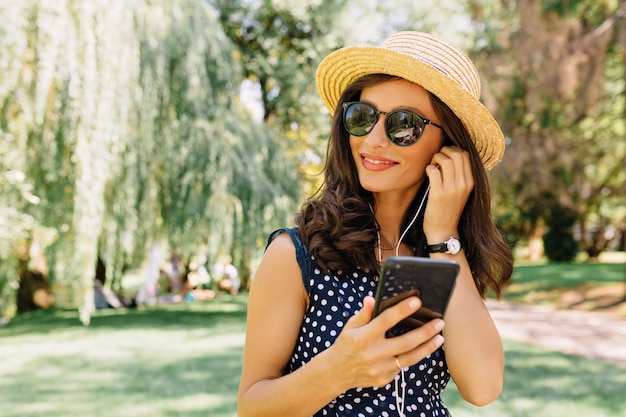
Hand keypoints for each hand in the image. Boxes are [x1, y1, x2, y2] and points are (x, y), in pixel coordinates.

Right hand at [327, 296, 444, 390]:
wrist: (336, 373)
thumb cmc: (346, 344)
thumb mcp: (350, 326)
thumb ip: (364, 313)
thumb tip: (372, 299)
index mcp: (363, 337)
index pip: (386, 320)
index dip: (402, 310)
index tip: (417, 301)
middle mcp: (373, 353)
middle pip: (405, 342)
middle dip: (425, 332)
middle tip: (440, 322)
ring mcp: (380, 368)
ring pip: (410, 358)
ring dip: (428, 347)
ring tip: (440, 337)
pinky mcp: (385, 379)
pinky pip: (403, 366)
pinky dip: (414, 356)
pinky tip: (423, 349)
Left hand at [423, 146, 473, 242]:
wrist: (444, 231)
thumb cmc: (449, 210)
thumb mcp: (461, 192)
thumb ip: (459, 176)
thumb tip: (450, 157)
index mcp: (470, 182)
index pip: (466, 155)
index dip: (453, 150)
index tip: (445, 156)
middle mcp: (463, 184)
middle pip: (457, 154)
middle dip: (444, 151)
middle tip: (437, 159)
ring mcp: (451, 189)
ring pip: (446, 160)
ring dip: (435, 158)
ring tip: (432, 165)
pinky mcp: (438, 194)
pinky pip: (434, 171)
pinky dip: (429, 168)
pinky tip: (428, 174)